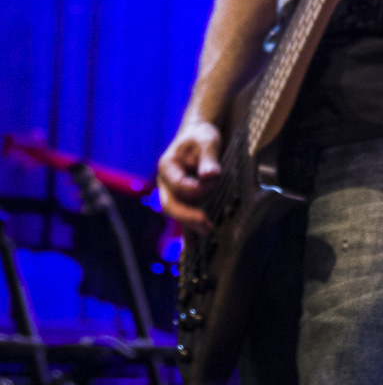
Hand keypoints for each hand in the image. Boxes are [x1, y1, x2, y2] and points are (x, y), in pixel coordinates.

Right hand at [157, 119, 220, 235]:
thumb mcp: (206, 141)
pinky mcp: (183, 201)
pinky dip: (188, 233)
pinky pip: (183, 219)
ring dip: (188, 227)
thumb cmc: (201, 136)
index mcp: (167, 167)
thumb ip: (208, 158)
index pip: (178, 185)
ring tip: (202, 239)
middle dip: (187, 217)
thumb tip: (211, 176)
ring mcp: (172, 194)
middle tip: (206, 225)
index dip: (196, 188)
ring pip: (176, 214)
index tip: (215, 181)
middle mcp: (165, 184)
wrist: (198, 137)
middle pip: (170, 205)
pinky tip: (193, 248)